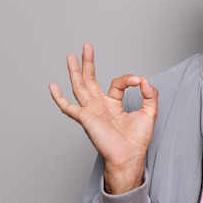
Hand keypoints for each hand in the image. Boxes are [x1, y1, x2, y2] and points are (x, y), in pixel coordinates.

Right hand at [48, 43, 157, 193]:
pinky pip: (68, 108)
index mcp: (113, 103)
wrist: (130, 156)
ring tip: (71, 56)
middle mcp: (100, 105)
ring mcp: (91, 111)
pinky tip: (52, 86)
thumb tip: (144, 80)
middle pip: (91, 79)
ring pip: (79, 87)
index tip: (138, 81)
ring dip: (75, 71)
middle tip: (87, 46)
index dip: (128, 79)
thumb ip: (150, 94)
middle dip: (89, 63)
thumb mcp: (149, 112)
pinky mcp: (85, 118)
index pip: (117, 83)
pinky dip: (59, 98)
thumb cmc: (137, 139)